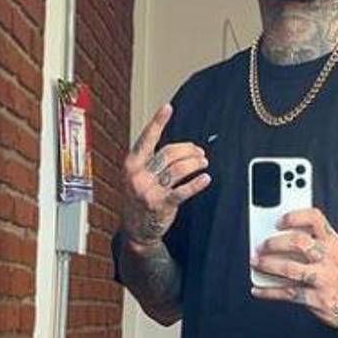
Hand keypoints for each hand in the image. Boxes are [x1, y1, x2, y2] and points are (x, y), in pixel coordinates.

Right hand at [121, 104, 210, 252]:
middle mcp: (138, 176)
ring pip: (178, 169)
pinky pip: (183, 190)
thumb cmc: (139, 198)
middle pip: (169, 154)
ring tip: (203, 162)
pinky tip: (206, 178)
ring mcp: (149, 191)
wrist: (135, 229)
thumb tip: (179, 147)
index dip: (157, 122)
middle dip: (188, 150)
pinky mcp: (161, 205)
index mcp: (131, 165)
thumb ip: (150, 161)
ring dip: (195, 163)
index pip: (146, 139)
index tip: (167, 108)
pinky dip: (197, 183)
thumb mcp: (137, 176)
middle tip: (199, 152)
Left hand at [250, 208, 337, 327]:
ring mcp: (324, 279)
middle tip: (261, 246)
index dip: (294, 216)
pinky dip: (269, 292)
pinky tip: (257, 290)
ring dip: (268, 265)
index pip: (315, 218)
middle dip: (275, 243)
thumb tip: (273, 238)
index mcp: (333, 241)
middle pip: (299, 242)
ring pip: (291, 269)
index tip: (278, 221)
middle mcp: (330, 258)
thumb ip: (310, 241)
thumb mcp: (332, 251)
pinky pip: (288, 294)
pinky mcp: (318, 299)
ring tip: (256, 262)